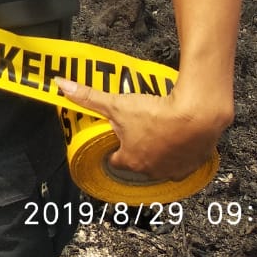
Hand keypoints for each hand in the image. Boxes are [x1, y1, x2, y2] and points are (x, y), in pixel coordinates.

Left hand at [55, 78, 231, 181]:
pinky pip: (184, 159)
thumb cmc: (155, 113)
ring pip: (162, 163)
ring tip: (157, 129)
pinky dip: (180, 149)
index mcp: (131, 161)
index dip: (114, 147)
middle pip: (139, 161)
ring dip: (159, 150)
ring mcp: (176, 170)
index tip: (116, 136)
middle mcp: (153, 171)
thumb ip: (87, 97)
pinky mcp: (196, 163)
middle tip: (137, 128)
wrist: (197, 115)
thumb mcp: (116, 103)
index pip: (116, 160)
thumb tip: (60, 85)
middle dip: (137, 148)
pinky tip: (178, 133)